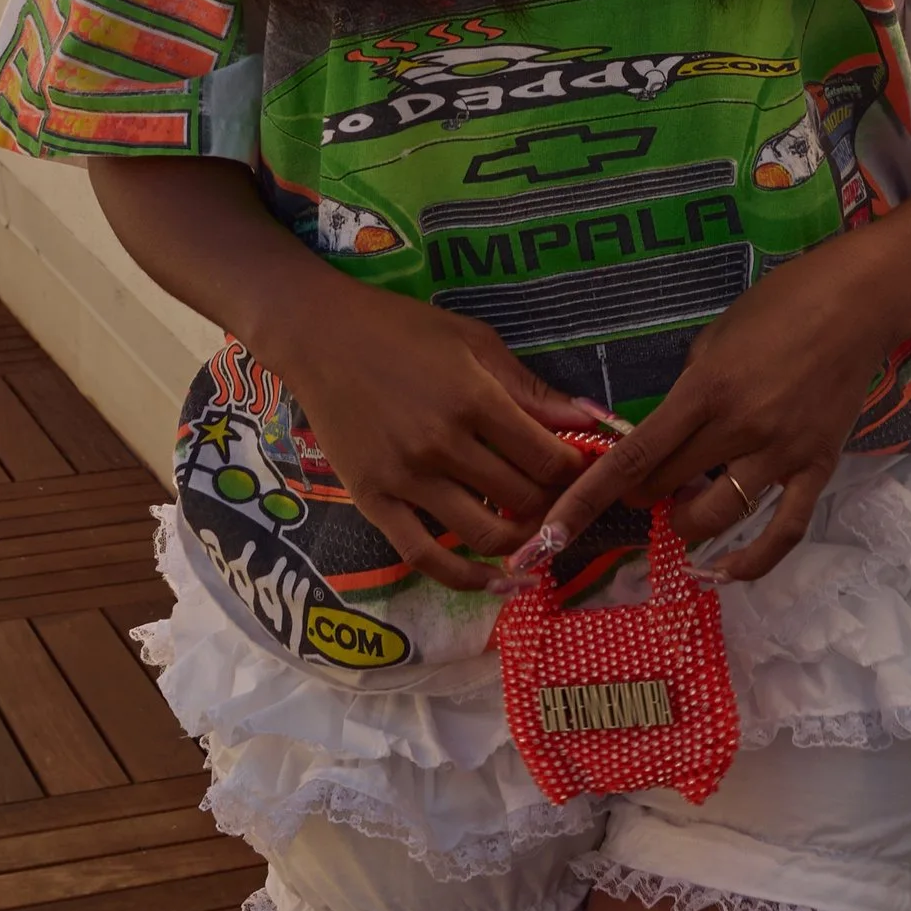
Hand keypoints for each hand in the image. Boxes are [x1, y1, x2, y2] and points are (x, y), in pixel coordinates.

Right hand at [261, 279, 594, 592]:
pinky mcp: (374, 501)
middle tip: (560, 498)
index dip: (576, 471)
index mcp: (474, 399)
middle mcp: (443, 445)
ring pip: (485, 534)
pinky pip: (425, 557)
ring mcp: (406, 479)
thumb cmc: (402, 329)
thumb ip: (530, 388)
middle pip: (523, 499)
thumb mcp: (475, 342)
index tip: (581, 468)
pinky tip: (493, 581)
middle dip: (553, 503)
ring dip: (521, 540)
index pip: (548, 459)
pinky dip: (465, 578)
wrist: (320, 335)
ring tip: (532, 529)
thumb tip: (590, 420)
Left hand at [522, 236, 902, 586]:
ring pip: (716, 515)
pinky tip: (728, 571)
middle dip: (644, 494)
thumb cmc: (782, 302)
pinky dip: (753, 560)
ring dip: (687, 522)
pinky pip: (783, 529)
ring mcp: (781, 452)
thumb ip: (691, 386)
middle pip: (669, 486)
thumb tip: (669, 429)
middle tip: (644, 486)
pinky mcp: (818, 467)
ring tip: (683, 510)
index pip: (636, 454)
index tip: (554, 529)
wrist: (857, 301)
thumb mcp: (717, 333)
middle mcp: (739, 427)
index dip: (590, 497)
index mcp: (705, 389)